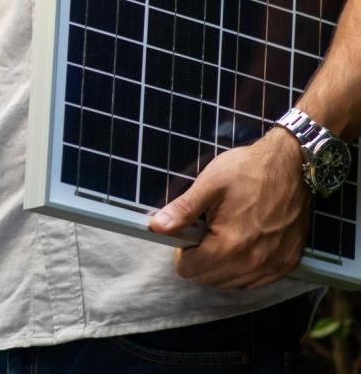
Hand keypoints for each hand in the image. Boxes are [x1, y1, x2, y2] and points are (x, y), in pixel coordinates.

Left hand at [148, 129, 309, 288]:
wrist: (292, 165)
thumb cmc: (248, 171)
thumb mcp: (209, 185)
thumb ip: (183, 210)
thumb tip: (156, 227)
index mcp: (230, 245)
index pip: (190, 270)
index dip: (183, 252)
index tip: (189, 233)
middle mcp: (254, 263)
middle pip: (209, 280)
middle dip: (200, 260)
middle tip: (205, 232)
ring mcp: (275, 266)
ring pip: (232, 283)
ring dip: (221, 267)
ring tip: (223, 237)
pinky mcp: (289, 263)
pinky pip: (256, 281)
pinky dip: (243, 271)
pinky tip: (242, 248)